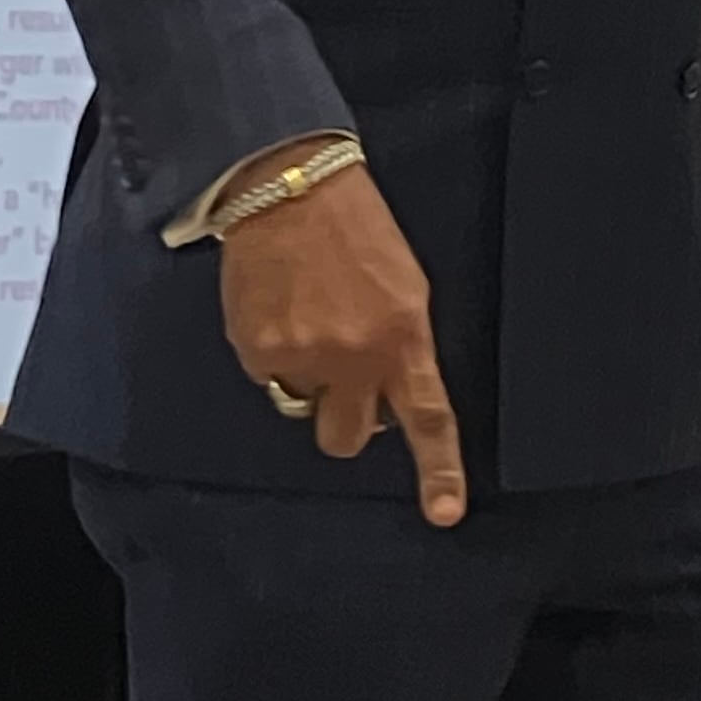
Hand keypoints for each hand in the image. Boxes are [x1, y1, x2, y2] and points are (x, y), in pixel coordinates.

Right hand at [218, 159, 467, 523]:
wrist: (290, 187)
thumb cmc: (356, 229)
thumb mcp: (404, 284)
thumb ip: (399, 345)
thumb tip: (380, 394)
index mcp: (403, 336)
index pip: (427, 416)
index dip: (439, 471)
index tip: (443, 514)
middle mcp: (354, 357)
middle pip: (347, 438)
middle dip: (344, 418)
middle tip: (340, 375)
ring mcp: (302, 357)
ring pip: (302, 406)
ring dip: (306, 380)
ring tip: (307, 320)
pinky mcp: (256, 350)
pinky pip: (266, 378)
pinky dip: (271, 353)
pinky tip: (279, 309)